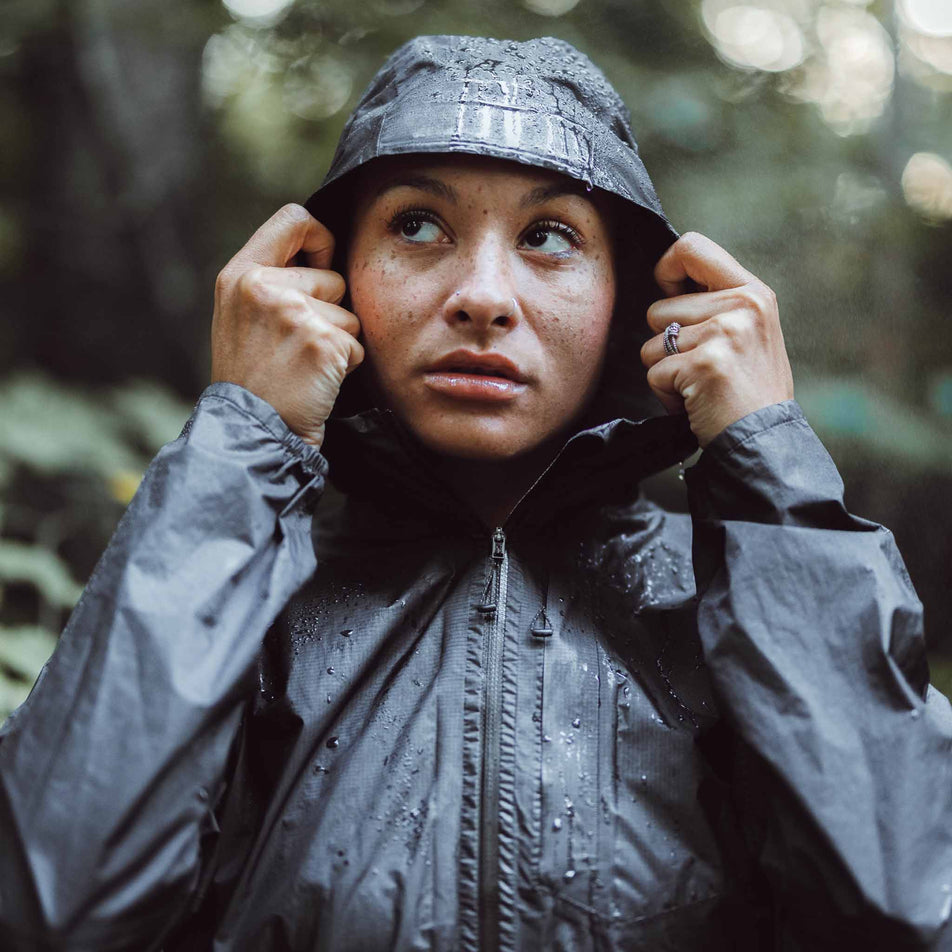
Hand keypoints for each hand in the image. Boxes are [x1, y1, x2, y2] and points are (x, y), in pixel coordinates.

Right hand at [211, 204, 363, 448]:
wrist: (251, 431)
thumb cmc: (254, 378)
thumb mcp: (241, 316)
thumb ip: (273, 280)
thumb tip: (322, 255)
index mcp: (240, 274)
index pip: (293, 218)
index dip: (319, 238)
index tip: (321, 266)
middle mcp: (263, 286)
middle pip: (332, 277)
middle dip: (329, 312)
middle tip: (297, 347)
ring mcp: (293, 313)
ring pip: (349, 314)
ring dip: (339, 341)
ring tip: (304, 365)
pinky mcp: (322, 341)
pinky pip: (357, 343)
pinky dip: (346, 365)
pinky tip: (316, 380)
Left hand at [639, 232, 793, 446]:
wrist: (765, 441)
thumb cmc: (749, 393)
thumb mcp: (748, 333)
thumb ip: (715, 304)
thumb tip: (668, 283)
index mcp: (753, 292)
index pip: (691, 247)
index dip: (666, 269)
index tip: (670, 295)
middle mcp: (742, 306)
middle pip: (658, 308)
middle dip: (666, 345)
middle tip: (701, 368)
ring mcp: (724, 334)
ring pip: (651, 344)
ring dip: (665, 372)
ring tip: (700, 386)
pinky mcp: (705, 364)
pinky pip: (654, 373)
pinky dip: (667, 395)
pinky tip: (697, 402)